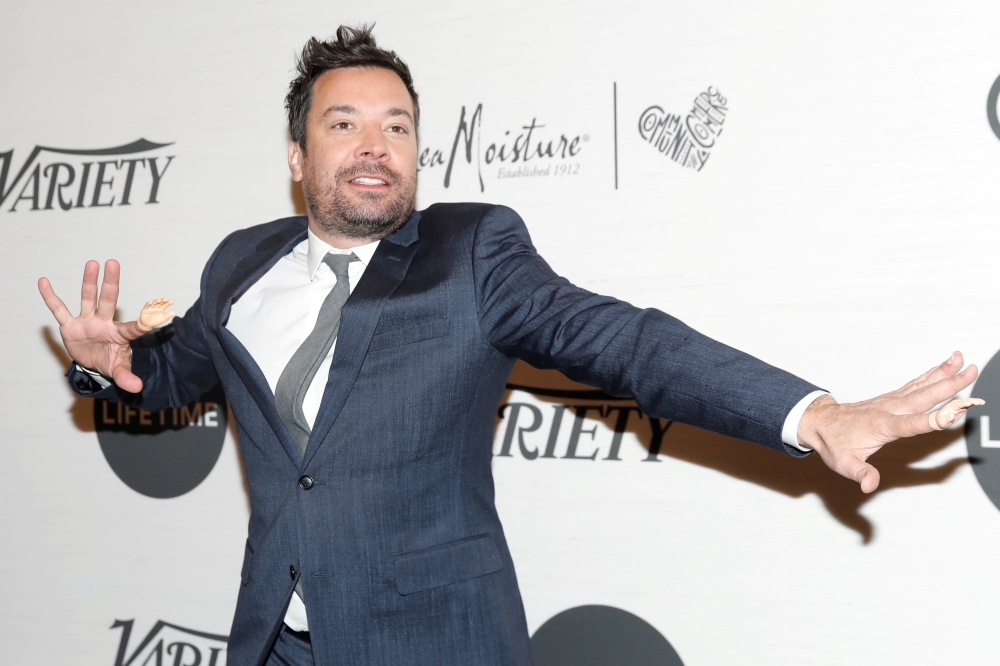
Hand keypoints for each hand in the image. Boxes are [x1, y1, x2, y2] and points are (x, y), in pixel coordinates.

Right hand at [38, 259, 148, 392]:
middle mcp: (104, 323)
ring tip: (92, 263)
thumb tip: (137, 388)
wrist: (92, 363)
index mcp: (120, 334)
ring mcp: (87, 322)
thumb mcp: (118, 370)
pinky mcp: (70, 326)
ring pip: (88, 299)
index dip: (145, 322)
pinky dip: (50, 297)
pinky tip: (44, 281)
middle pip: (108, 300)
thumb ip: (127, 377)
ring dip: (89, 282)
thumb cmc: (109, 361)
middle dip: (111, 283)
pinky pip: (58, 310)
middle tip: (113, 263)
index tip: (156, 314)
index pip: (134, 327)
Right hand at [137, 298, 174, 331]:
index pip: (165, 304)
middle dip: (162, 300)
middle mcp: (157, 306)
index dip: (168, 303)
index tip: (171, 302)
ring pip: (154, 303)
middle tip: (165, 299)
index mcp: (161, 308)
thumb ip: (168, 315)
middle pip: (160, 302)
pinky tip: (150, 302)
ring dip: (156, 301)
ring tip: (159, 300)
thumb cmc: (156, 321)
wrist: (148, 324)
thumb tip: (173, 312)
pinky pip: (147, 305)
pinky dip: (148, 304)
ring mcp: (151, 307)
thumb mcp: (163, 318)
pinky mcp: (145, 309)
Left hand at [797, 352, 978, 493]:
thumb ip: (860, 473)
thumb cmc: (833, 443)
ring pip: (921, 386)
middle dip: (949, 385)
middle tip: (971, 373)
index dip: (934, 419)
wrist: (819, 422)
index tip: (956, 411)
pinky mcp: (891, 398)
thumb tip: (869, 485)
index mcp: (881, 426)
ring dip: (943, 373)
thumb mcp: (843, 464)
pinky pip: (915, 384)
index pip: (911, 423)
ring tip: (963, 360)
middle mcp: (889, 410)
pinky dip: (932, 374)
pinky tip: (946, 367)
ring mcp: (890, 401)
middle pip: (923, 397)